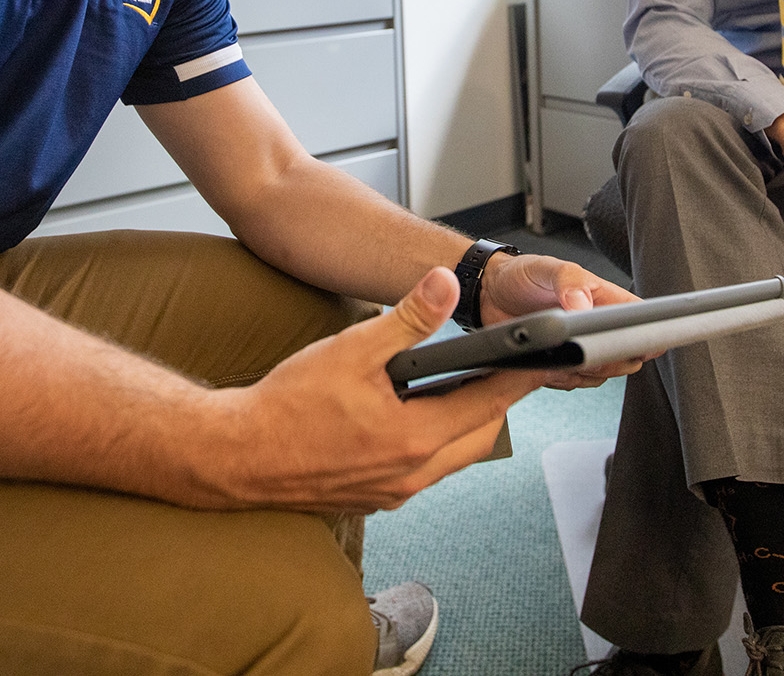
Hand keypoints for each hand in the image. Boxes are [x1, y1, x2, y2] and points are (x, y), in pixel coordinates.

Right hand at [202, 268, 548, 512]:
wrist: (237, 454)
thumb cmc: (286, 407)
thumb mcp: (351, 349)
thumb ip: (405, 319)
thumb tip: (443, 285)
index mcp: (415, 439)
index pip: (490, 403)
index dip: (521, 377)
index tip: (546, 358)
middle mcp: (411, 474)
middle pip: (479, 436)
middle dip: (495, 400)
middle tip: (501, 366)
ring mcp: (393, 492)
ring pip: (452, 456)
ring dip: (462, 422)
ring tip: (456, 383)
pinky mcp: (374, 497)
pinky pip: (423, 469)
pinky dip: (432, 440)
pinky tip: (411, 413)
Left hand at [479, 252, 648, 388]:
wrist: (489, 292)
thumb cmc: (523, 274)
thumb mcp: (547, 268)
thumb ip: (570, 281)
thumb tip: (585, 305)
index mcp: (604, 298)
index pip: (639, 318)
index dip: (645, 334)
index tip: (636, 345)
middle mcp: (596, 325)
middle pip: (625, 354)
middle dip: (610, 360)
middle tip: (583, 349)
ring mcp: (579, 347)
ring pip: (601, 374)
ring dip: (583, 371)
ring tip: (559, 353)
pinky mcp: (560, 363)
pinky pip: (574, 382)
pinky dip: (563, 379)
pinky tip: (547, 363)